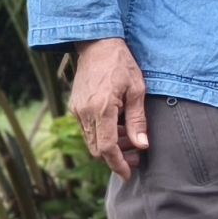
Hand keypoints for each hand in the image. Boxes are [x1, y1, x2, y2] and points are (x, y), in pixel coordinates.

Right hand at [71, 38, 148, 180]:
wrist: (97, 44)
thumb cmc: (121, 64)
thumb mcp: (137, 90)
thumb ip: (138, 119)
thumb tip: (142, 145)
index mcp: (101, 109)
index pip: (106, 148)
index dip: (117, 164)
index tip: (129, 174)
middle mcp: (84, 112)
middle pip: (97, 149)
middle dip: (116, 158)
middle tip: (136, 156)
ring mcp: (77, 110)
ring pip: (91, 140)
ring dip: (109, 146)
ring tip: (130, 139)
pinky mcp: (75, 106)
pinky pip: (88, 129)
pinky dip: (102, 134)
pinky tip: (119, 126)